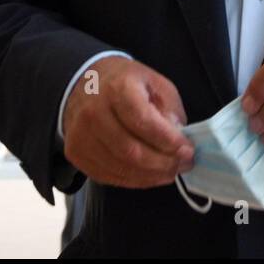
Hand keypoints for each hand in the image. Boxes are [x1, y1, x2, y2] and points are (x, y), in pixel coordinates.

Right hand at [62, 56, 193, 187]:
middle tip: (184, 165)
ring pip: (120, 167)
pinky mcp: (76, 153)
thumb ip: (169, 109)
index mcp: (117, 89)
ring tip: (171, 171)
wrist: (85, 83)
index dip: (168, 140)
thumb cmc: (126, 83)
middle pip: (130, 150)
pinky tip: (151, 175)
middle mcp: (94, 112)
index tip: (188, 150)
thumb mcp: (155, 83)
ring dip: (151, 176)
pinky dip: (134, 180)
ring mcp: (81, 135)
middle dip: (163, 163)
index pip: (143, 121)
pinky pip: (108, 175)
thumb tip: (178, 139)